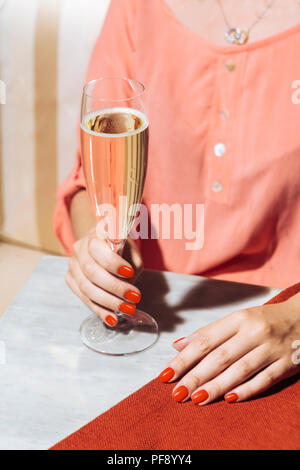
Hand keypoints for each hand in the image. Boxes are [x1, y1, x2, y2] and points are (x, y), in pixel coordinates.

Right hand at [66, 227, 142, 326]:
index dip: (112, 263)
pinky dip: (100, 310)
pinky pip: (84, 299)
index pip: (97, 249)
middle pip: (91, 272)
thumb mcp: (131, 248)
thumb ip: (132, 261)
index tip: (130, 272)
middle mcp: (79, 249)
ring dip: (109, 302)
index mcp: (94, 235)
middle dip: (115, 287)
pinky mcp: (71, 280)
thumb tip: (128, 283)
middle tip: (134, 297)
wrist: (105, 246)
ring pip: (87, 288)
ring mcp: (73, 265)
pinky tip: (112, 319)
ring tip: (127, 309)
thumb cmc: (121, 248)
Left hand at [159, 293, 299, 403]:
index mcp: (239, 319)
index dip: (184, 358)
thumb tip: (179, 345)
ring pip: (240, 370)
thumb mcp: (239, 319)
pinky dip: (246, 390)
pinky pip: (264, 380)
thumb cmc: (266, 320)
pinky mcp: (287, 364)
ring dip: (216, 386)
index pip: (206, 340)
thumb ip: (210, 332)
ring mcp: (272, 348)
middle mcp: (255, 332)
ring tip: (196, 398)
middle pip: (220, 357)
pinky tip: (228, 399)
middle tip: (177, 393)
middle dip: (195, 376)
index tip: (167, 374)